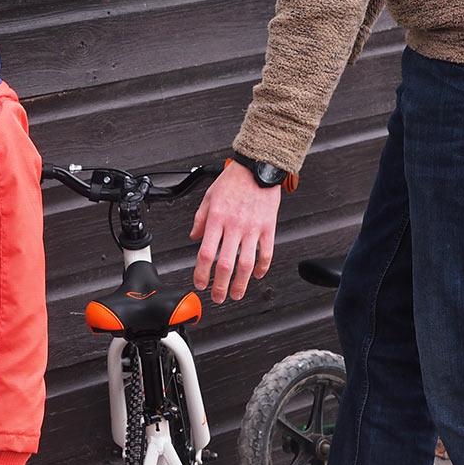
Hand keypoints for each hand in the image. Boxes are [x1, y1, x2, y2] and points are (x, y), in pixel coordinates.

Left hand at [190, 161, 282, 302]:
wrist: (258, 167)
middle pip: (225, 264)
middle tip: (217, 297)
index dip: (201, 273)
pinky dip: (263, 267)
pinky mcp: (268, 227)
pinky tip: (259, 275)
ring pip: (247, 263)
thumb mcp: (209, 197)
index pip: (206, 253)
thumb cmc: (234, 180)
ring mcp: (253, 228)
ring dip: (241, 283)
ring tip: (236, 294)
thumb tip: (194, 237)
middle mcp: (234, 226)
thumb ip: (200, 219)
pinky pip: (266, 252)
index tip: (199, 283)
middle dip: (220, 285)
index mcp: (217, 219)